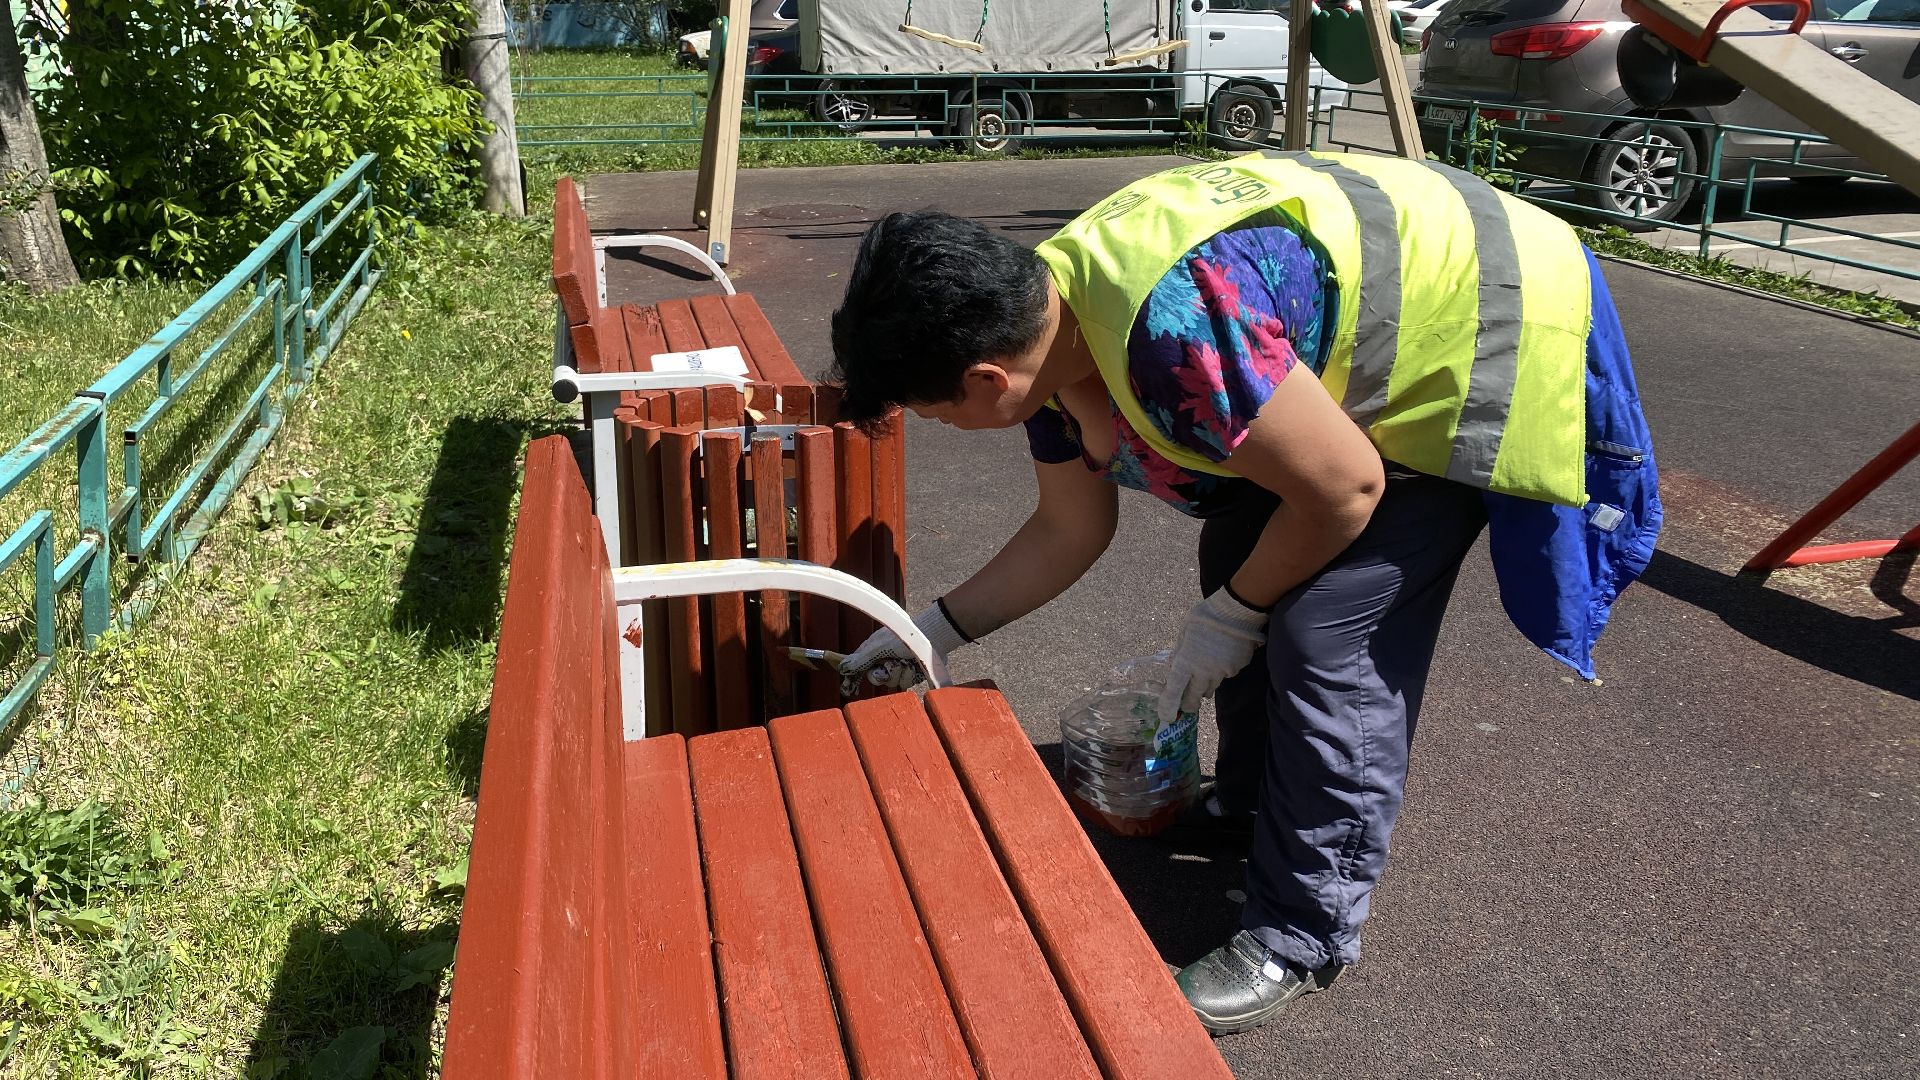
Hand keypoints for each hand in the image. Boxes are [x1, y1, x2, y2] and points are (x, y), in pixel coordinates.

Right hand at [836, 601, 971, 696]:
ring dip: (899, 673)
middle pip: (876, 679)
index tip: (849, 689)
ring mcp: (899, 668)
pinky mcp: (912, 674)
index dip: (855, 678)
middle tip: (890, 664)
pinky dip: (909, 675)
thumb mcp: (878, 647)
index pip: (860, 668)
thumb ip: (861, 659)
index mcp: (874, 651)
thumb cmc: (903, 637)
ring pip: (892, 683)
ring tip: (905, 662)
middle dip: (884, 674)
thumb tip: (842, 668)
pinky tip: (913, 666)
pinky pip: (906, 684)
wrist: (931, 636)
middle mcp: (885, 660)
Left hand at [1157, 588, 1270, 723]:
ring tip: (1204, 671)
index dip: (1168, 706)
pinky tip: (1222, 656)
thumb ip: (1180, 654)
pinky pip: (1225, 676)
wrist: (1236, 611)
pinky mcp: (1236, 669)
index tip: (1166, 716)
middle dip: (1189, 702)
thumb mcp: (1184, 633)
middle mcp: (1203, 672)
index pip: (1174, 691)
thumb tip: (1175, 668)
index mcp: (1186, 662)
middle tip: (1187, 703)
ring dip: (1204, 685)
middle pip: (1194, 697)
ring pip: (1210, 688)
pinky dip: (1220, 672)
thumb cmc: (1204, 618)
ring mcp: (1221, 672)